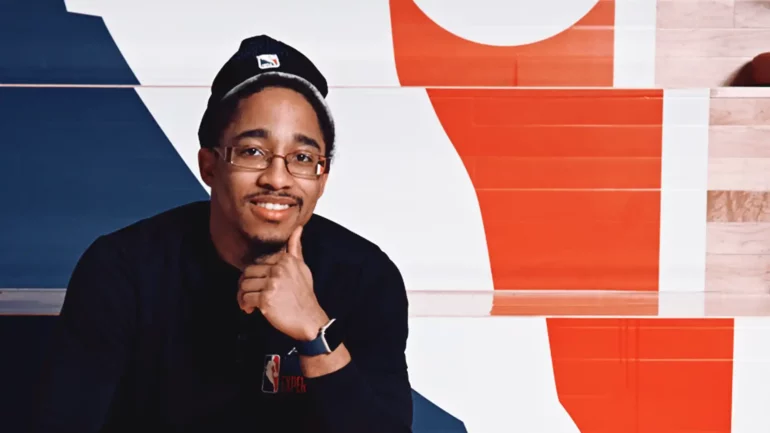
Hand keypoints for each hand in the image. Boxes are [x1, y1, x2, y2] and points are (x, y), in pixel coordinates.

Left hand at [237, 226, 328, 340]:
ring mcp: (272, 284)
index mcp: (285, 260)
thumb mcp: (302, 268)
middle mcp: (278, 269)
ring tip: (250, 304)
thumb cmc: (304, 295)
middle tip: (250, 295)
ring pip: (244, 285)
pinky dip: (246, 305)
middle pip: (247, 272)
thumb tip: (297, 229)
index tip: (258, 285)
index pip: (258, 263)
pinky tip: (252, 310)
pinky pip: (246, 298)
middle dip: (246, 285)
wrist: (309, 320)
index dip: (254, 276)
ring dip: (243, 297)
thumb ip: (295, 248)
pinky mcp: (266, 299)